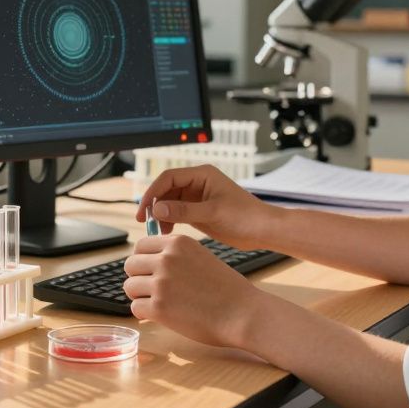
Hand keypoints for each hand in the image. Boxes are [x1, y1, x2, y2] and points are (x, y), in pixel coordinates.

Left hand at [123, 234, 266, 347]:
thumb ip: (175, 256)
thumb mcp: (200, 257)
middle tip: (152, 291)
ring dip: (140, 297)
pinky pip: (135, 308)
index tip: (150, 272)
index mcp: (177, 243)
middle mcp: (166, 259)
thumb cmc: (226, 289)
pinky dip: (144, 314)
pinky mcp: (159, 307)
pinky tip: (161, 315)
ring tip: (159, 303)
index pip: (140, 246)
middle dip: (138, 278)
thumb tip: (148, 263)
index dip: (142, 261)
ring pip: (129, 287)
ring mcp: (161, 282)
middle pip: (130, 265)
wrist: (242, 313)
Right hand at [135, 164, 277, 250]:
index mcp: (202, 174)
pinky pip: (178, 212)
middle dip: (155, 205)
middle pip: (167, 189)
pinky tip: (168, 232)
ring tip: (158, 231)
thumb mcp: (212, 213)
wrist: (264, 231)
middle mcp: (198, 183)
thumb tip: (157, 209)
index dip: (153, 192)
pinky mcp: (199, 211)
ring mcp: (198, 197)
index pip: (168, 178)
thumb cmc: (245, 216)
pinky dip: (170, 221)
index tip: (144, 210)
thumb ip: (184, 211)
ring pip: (170, 202)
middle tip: (146, 223)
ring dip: (161, 215)